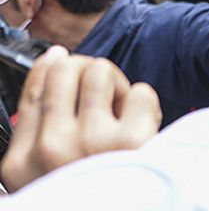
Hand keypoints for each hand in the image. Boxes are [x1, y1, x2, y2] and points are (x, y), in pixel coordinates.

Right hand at [1, 47, 160, 190]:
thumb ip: (40, 131)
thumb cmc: (89, 193)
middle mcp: (50, 149)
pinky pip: (141, 91)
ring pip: (102, 72)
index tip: (62, 58)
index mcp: (20, 163)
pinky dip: (145, 104)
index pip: (33, 88)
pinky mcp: (133, 141)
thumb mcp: (43, 175)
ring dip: (116, 85)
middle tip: (101, 94)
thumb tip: (53, 61)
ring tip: (121, 112)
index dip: (52, 65)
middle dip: (86, 72)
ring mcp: (91, 143)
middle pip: (67, 70)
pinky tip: (142, 127)